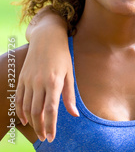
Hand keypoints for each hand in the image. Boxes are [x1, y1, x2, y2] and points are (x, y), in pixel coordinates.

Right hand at [16, 11, 77, 142]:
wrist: (46, 39)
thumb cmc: (62, 56)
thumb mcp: (69, 74)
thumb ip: (70, 95)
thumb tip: (74, 114)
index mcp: (54, 82)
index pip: (51, 109)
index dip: (51, 125)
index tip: (52, 137)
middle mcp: (39, 82)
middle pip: (37, 112)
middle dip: (40, 127)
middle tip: (45, 137)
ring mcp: (28, 81)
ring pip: (26, 108)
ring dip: (31, 122)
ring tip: (38, 131)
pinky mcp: (22, 79)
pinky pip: (19, 99)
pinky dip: (20, 111)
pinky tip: (25, 119)